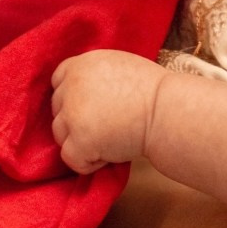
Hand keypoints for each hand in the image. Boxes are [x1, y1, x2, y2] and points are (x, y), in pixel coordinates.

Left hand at [51, 49, 167, 173]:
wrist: (168, 112)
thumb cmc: (156, 92)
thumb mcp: (120, 67)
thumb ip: (95, 76)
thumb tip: (82, 93)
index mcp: (82, 64)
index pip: (58, 81)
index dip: (71, 97)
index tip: (91, 108)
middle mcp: (72, 85)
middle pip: (58, 110)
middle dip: (78, 121)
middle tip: (108, 127)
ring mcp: (73, 113)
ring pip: (60, 135)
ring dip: (83, 142)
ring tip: (113, 140)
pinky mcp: (79, 140)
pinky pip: (71, 158)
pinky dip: (89, 163)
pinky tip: (112, 153)